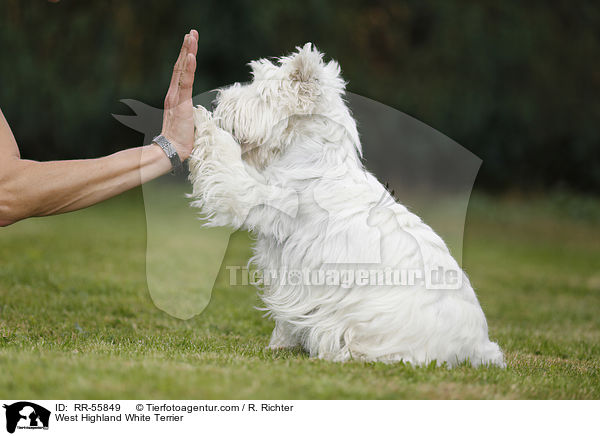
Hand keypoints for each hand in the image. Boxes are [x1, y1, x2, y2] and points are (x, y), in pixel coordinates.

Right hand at [161, 30, 197, 160]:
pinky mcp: (181, 103)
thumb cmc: (180, 139)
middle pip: (181, 66)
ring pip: (182, 70)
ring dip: (187, 52)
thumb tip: (194, 113)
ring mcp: (176, 97)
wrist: (171, 150)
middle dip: (187, 48)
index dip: (186, 57)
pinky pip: (185, 82)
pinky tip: (191, 55)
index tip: (190, 43)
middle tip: (191, 32)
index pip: (182, 73)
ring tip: (191, 36)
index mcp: (175, 97)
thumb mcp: (186, 121)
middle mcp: (173, 94)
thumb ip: (188, 112)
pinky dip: (188, 68)